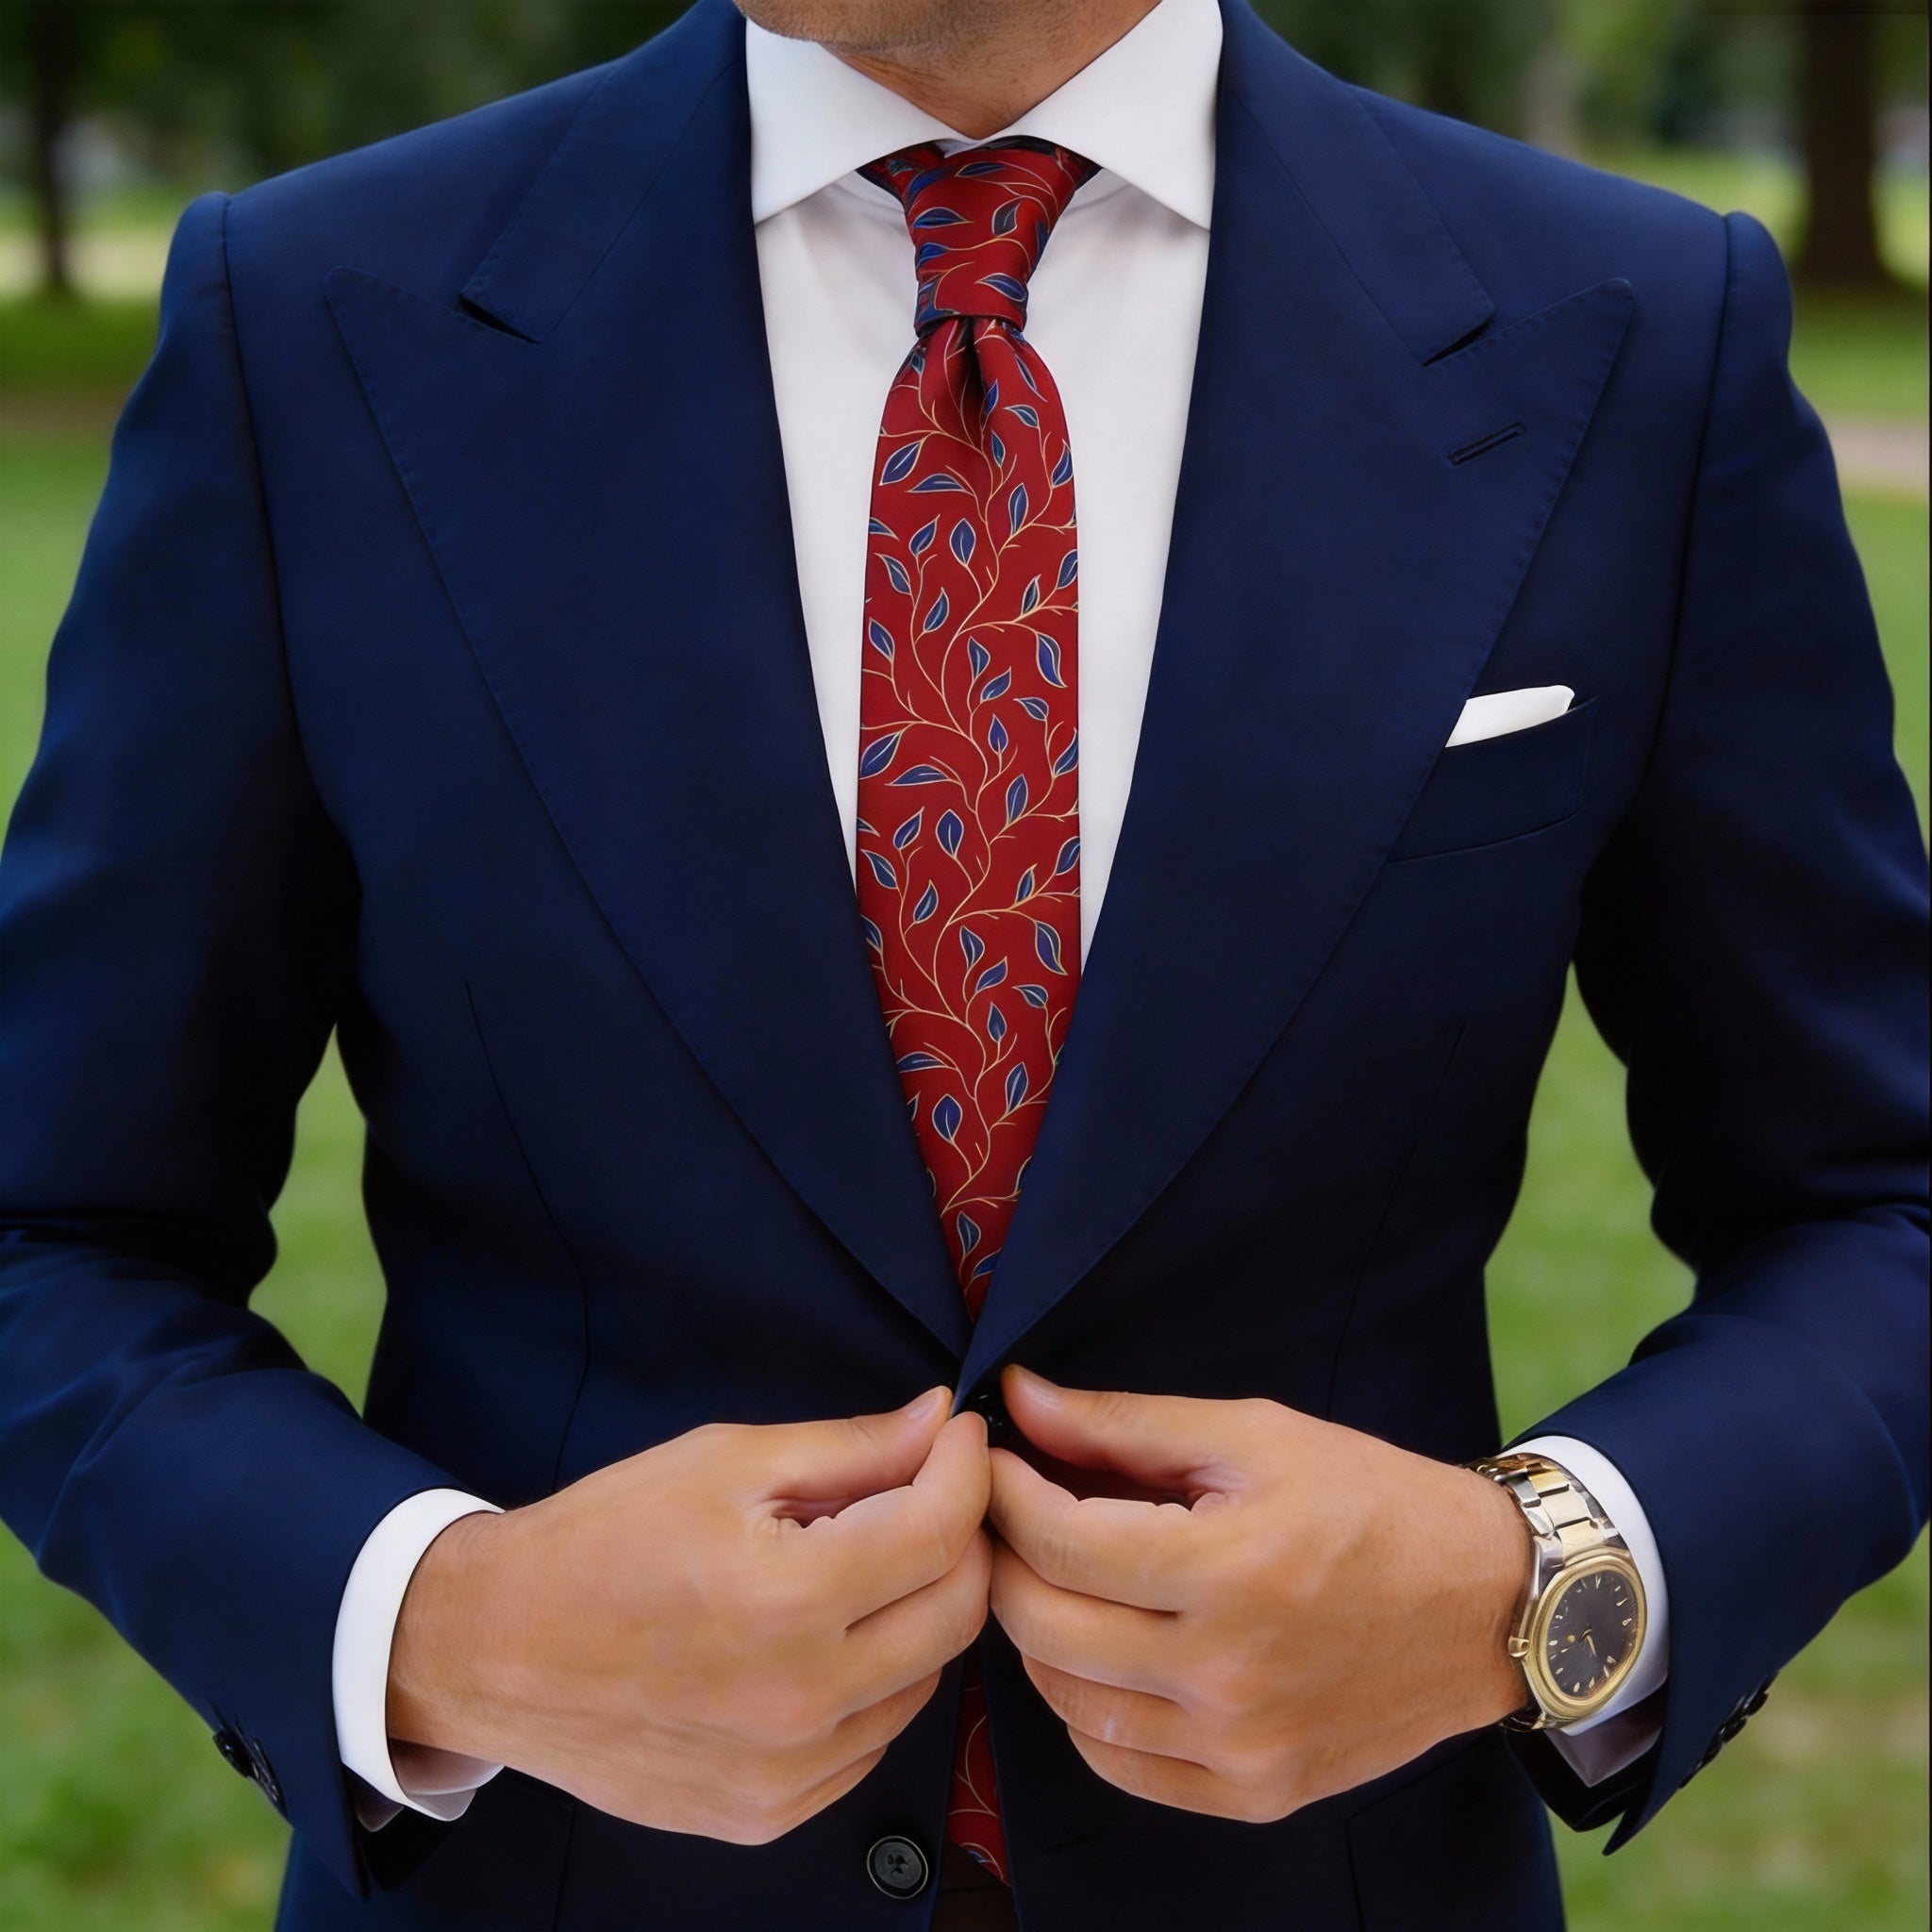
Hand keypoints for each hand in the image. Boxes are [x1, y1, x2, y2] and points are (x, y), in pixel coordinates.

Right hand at [387, 1388, 990, 1843]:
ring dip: (919, 1612)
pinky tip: (826, 1637)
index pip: (940, 1532)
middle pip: (956, 1613)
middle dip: (962, 1538)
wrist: (494, 1650)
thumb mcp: (724, 1461)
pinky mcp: (769, 1814)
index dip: (965, 1469)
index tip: (958, 1437)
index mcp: (787, 1599)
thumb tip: (940, 1422)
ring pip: (925, 1681)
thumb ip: (849, 1447)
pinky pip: (871, 1740)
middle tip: (931, 1492)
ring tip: (865, 1563)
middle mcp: (800, 1700)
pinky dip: (874, 1682)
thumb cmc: (602, 1539)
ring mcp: (787, 1772)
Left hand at [987, 1368, 1527, 1822]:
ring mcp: (1240, 1748)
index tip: (992, 1458)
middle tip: (1007, 1513)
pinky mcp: (1254, 1794)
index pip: (1058, 1541)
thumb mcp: (1253, 1434)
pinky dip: (1086, 1707)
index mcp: (1230, 1570)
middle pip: (1044, 1625)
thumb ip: (1124, 1424)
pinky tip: (1101, 1650)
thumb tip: (1020, 1398)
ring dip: (1036, 1632)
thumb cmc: (1371, 1501)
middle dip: (1004, 1557)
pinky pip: (1118, 1764)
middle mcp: (1228, 1674)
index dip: (1004, 1491)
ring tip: (1052, 1574)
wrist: (1486, 1604)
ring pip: (1066, 1702)